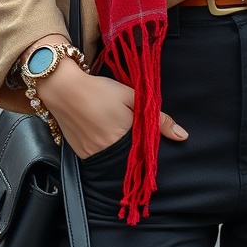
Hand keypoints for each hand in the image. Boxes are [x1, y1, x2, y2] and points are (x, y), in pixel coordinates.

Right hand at [37, 60, 188, 158]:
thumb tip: (182, 136)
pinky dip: (102, 148)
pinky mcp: (80, 154)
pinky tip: (99, 130)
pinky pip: (97, 157)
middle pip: (129, 158)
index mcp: (124, 138)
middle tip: (125, 127)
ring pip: (113, 158)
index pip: (145, 154)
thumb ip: (158, 119)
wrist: (64, 88)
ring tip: (111, 127)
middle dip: (134, 148)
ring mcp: (91, 155)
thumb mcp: (132, 98)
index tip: (147, 137)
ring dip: (118, 148)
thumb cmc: (100, 90)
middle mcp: (107, 152)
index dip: (148, 146)